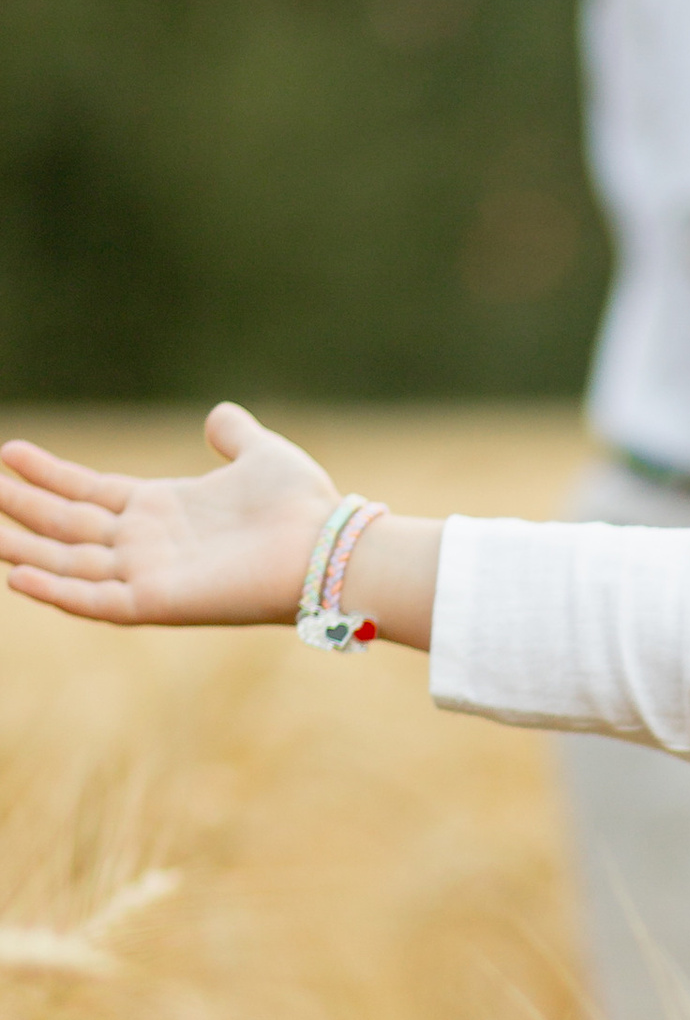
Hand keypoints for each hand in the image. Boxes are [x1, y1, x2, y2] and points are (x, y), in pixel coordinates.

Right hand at [0, 403, 337, 626]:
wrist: (328, 547)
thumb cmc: (303, 507)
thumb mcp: (261, 454)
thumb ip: (235, 436)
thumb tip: (219, 417)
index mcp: (164, 511)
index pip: (90, 492)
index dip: (50, 475)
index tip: (10, 452)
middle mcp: (149, 546)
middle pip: (68, 526)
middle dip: (23, 508)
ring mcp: (150, 575)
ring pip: (69, 563)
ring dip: (25, 549)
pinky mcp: (159, 602)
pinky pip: (96, 601)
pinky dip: (56, 591)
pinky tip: (16, 576)